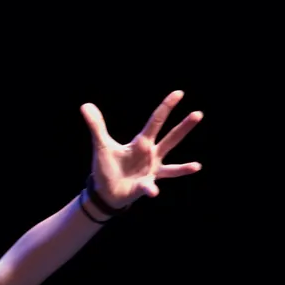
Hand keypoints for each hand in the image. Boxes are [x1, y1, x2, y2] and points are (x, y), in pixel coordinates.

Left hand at [80, 91, 202, 207]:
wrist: (105, 192)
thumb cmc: (108, 167)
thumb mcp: (102, 145)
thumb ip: (96, 126)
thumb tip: (85, 105)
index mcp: (142, 142)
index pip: (156, 121)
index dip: (166, 106)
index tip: (179, 93)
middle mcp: (151, 155)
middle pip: (171, 139)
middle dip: (184, 127)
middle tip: (199, 114)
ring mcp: (151, 172)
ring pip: (171, 167)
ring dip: (184, 167)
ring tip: (197, 166)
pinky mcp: (145, 186)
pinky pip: (150, 187)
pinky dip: (151, 189)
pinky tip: (154, 191)